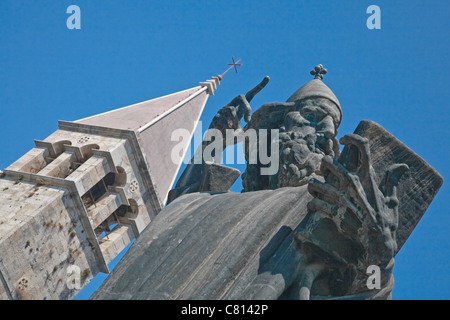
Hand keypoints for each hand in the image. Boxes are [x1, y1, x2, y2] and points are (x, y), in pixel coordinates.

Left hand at [306, 133, 408, 265]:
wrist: (378, 242)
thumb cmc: (385, 219)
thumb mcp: (391, 199)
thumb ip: (392, 180)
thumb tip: (403, 166)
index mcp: (368, 178)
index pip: (363, 148)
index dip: (353, 138)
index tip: (343, 138)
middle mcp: (354, 184)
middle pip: (332, 164)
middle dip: (325, 164)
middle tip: (323, 166)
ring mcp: (343, 198)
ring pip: (318, 184)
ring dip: (313, 185)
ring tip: (313, 186)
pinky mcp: (335, 212)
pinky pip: (316, 204)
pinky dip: (313, 204)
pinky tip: (313, 204)